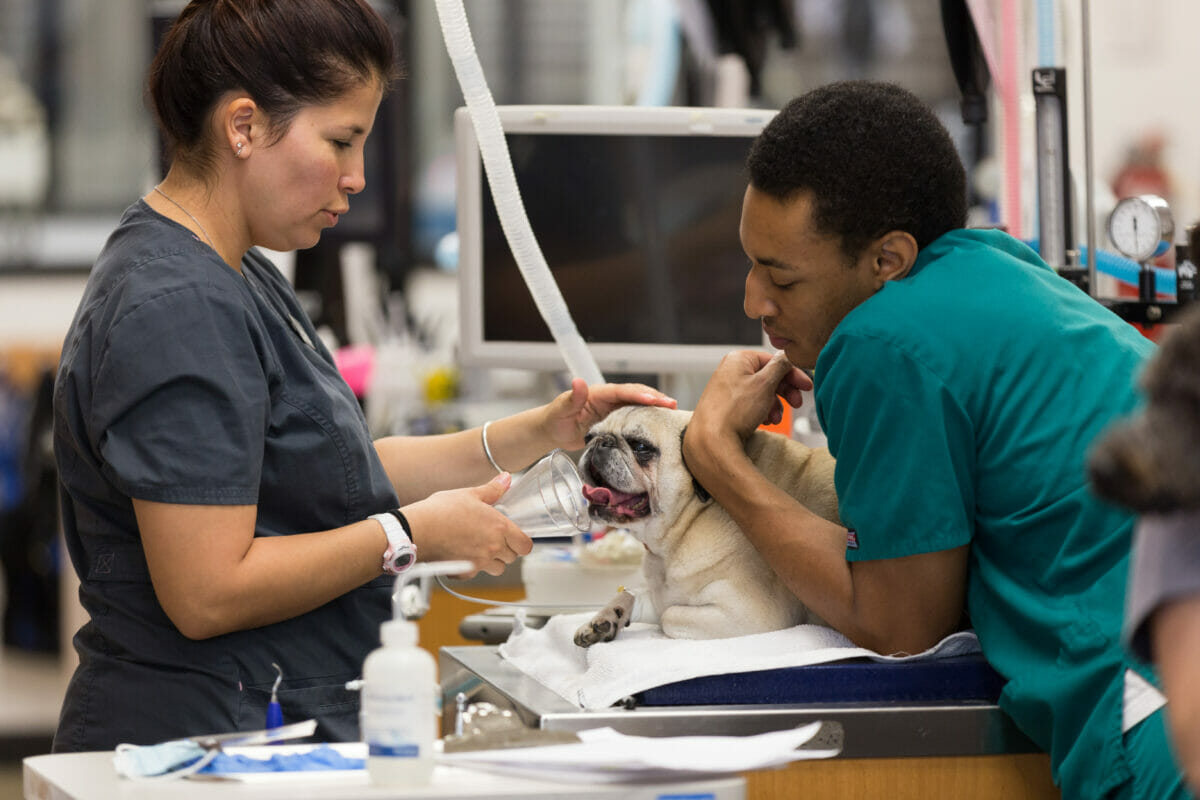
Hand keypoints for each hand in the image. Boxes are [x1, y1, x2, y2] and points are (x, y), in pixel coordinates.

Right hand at [404, 473, 532, 576]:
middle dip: (506, 549)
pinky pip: (476, 573)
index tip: (515, 537)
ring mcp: (480, 562)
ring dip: (492, 561)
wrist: (417, 530)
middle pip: (512, 558)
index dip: (522, 542)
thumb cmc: (440, 511)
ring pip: (497, 569)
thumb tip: (506, 479)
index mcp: (499, 527)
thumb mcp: (469, 494)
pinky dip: (472, 567)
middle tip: (493, 537)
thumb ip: (492, 490)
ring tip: (479, 547)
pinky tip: (462, 554)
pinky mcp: (465, 572)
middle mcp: (493, 547)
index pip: (526, 545)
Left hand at [542, 378, 675, 449]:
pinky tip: (660, 424)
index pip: (621, 392)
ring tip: (673, 413)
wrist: (552, 431)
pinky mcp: (615, 421)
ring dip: (655, 408)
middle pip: (635, 395)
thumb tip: (578, 381)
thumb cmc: (554, 419)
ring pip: (638, 405)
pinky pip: (635, 417)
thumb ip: (571, 398)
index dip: (638, 394)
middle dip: (655, 398)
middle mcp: (609, 399)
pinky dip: (648, 419)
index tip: (653, 400)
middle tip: (672, 405)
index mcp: (598, 393)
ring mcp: (613, 410)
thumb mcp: (560, 409)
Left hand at [692, 350, 810, 442]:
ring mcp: (726, 389)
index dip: (792, 374)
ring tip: (776, 419)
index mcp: (738, 359)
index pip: (773, 361)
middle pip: (768, 377)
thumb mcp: (764, 384)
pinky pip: (750, 405)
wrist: (712, 441)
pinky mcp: (726, 406)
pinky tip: (765, 422)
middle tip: (796, 403)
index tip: (805, 386)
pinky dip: (761, 412)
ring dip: (774, 405)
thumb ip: (780, 366)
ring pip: (760, 393)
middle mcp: (730, 371)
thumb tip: (787, 355)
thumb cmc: (734, 412)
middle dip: (784, 392)